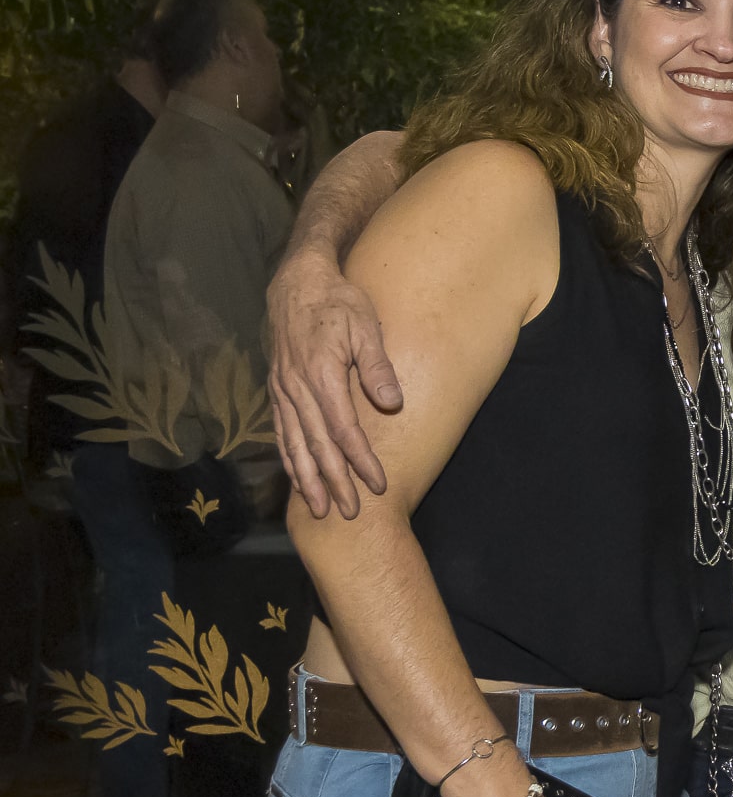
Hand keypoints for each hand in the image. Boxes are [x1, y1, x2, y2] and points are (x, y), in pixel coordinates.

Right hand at [265, 250, 402, 517]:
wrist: (297, 282)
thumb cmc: (338, 301)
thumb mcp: (365, 324)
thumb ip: (376, 366)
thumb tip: (391, 402)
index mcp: (320, 374)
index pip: (344, 430)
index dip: (361, 461)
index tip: (377, 484)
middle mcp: (296, 388)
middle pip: (317, 445)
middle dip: (334, 482)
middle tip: (349, 513)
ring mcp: (282, 390)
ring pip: (294, 444)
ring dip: (307, 479)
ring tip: (319, 510)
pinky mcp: (277, 389)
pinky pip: (282, 431)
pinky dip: (289, 458)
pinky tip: (298, 478)